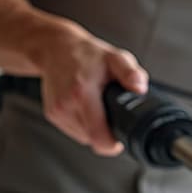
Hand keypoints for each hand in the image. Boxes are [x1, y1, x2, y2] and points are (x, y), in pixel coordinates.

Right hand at [36, 18, 147, 154]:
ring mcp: (56, 111)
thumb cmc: (86, 54)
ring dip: (94, 129)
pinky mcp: (51, 114)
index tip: (120, 139)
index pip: (98, 136)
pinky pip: (74, 130)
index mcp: (82, 93)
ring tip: (98, 108)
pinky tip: (86, 108)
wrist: (55, 48)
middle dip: (106, 133)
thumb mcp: (115, 57)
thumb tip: (139, 87)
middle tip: (112, 115)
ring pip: (83, 137)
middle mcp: (66, 104)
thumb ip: (130, 73)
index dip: (112, 144)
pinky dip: (83, 125)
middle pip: (92, 139)